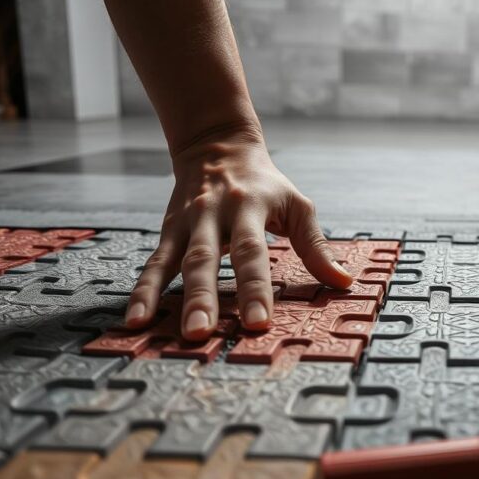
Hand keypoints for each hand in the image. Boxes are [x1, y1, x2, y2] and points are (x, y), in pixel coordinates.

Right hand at [123, 126, 352, 339]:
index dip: (255, 288)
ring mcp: (186, 224)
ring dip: (163, 298)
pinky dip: (142, 291)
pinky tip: (134, 320)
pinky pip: (153, 264)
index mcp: (248, 209)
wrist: (217, 145)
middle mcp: (213, 216)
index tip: (258, 322)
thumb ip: (316, 247)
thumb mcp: (296, 205)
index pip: (252, 253)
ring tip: (153, 330)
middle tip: (201, 332)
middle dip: (202, 298)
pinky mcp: (168, 231)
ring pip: (173, 263)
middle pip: (205, 260)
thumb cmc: (264, 183)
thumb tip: (344, 282)